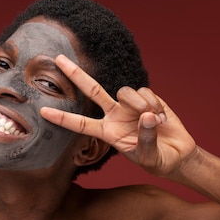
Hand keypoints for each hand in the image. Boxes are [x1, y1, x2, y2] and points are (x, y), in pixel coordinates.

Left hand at [40, 55, 196, 176]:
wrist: (176, 154)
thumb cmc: (157, 160)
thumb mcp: (149, 158)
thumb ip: (145, 139)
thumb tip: (147, 116)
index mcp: (107, 133)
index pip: (80, 125)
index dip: (62, 118)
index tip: (43, 112)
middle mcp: (114, 115)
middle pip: (92, 91)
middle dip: (75, 75)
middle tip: (59, 59)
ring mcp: (129, 105)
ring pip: (126, 92)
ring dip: (140, 105)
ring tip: (155, 120)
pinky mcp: (147, 98)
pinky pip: (145, 92)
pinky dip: (154, 104)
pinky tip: (161, 117)